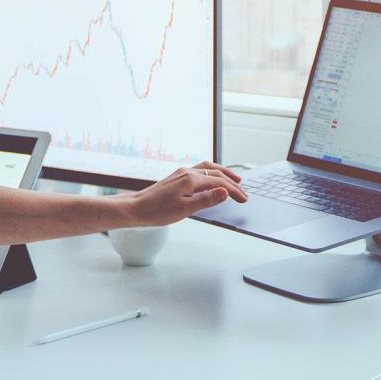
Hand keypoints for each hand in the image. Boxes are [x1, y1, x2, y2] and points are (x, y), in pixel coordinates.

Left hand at [124, 162, 247, 226]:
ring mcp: (181, 173)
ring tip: (234, 179)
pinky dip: (211, 172)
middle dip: (232, 183)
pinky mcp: (177, 177)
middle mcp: (187, 172)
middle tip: (243, 192)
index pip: (219, 183)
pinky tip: (211, 179)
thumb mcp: (185, 210)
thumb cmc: (157, 211)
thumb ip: (207, 200)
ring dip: (223, 173)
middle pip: (216, 174)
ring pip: (208, 168)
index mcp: (191, 179)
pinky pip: (199, 170)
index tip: (244, 199)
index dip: (234, 191)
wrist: (136, 208)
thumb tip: (225, 192)